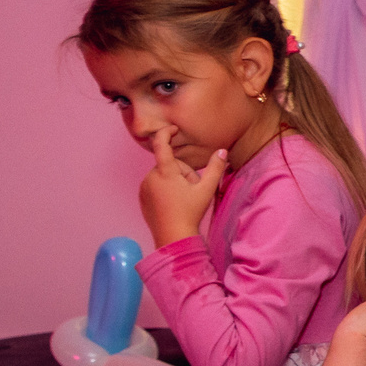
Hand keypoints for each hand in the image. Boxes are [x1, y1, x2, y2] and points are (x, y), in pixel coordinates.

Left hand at [139, 127, 227, 247]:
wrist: (172, 236)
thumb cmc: (190, 212)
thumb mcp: (207, 189)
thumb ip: (215, 168)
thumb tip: (222, 151)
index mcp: (165, 172)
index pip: (161, 145)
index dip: (166, 133)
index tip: (173, 128)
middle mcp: (151, 176)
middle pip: (170, 165)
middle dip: (183, 172)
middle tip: (192, 189)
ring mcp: (144, 187)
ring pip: (163, 176)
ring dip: (175, 182)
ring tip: (183, 198)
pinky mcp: (142, 197)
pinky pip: (155, 185)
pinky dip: (165, 189)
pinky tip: (173, 203)